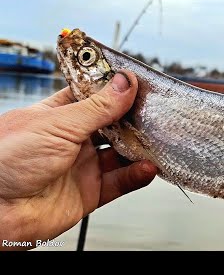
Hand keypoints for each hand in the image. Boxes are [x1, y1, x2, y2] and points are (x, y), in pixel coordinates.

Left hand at [0, 71, 157, 249]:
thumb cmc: (5, 162)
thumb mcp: (57, 124)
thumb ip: (97, 107)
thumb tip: (125, 84)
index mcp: (58, 115)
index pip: (93, 95)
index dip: (115, 88)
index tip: (138, 82)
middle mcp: (72, 139)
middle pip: (112, 124)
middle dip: (133, 119)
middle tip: (154, 112)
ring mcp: (82, 165)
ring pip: (121, 154)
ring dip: (139, 148)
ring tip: (156, 141)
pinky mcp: (90, 192)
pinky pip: (120, 182)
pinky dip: (136, 175)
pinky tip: (146, 167)